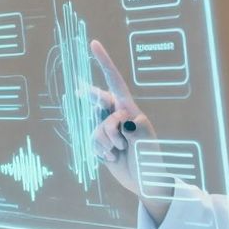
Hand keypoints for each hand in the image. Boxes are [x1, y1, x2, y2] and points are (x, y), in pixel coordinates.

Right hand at [88, 40, 169, 222]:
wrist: (146, 184)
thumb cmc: (151, 162)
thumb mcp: (148, 145)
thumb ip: (137, 129)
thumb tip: (125, 118)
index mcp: (131, 110)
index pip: (115, 83)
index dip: (104, 63)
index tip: (94, 44)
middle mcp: (119, 116)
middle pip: (98, 99)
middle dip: (90, 98)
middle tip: (77, 90)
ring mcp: (109, 130)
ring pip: (94, 127)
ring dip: (104, 142)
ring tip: (119, 152)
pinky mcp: (102, 144)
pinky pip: (91, 142)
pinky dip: (99, 151)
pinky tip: (111, 159)